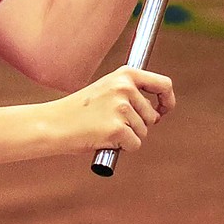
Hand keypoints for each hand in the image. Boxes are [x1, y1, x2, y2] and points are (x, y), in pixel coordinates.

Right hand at [52, 66, 175, 155]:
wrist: (55, 123)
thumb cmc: (81, 110)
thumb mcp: (107, 90)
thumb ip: (131, 94)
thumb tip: (158, 112)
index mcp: (125, 74)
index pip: (164, 84)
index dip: (167, 100)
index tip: (163, 111)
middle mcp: (126, 88)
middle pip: (152, 116)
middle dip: (138, 125)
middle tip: (112, 123)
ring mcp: (122, 108)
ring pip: (143, 132)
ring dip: (128, 136)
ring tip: (104, 129)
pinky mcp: (117, 128)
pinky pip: (134, 145)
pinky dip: (122, 148)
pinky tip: (104, 139)